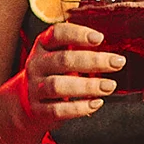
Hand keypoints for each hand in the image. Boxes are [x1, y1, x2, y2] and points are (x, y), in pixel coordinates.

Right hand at [10, 20, 127, 134]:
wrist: (26, 101)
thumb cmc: (54, 72)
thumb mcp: (60, 53)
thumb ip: (80, 46)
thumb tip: (115, 44)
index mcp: (43, 45)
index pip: (57, 33)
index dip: (78, 34)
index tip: (100, 38)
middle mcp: (36, 64)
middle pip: (64, 60)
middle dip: (94, 61)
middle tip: (118, 63)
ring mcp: (35, 88)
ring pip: (59, 86)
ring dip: (88, 86)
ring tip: (109, 86)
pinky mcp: (38, 109)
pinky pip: (58, 110)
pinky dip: (79, 108)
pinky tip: (96, 103)